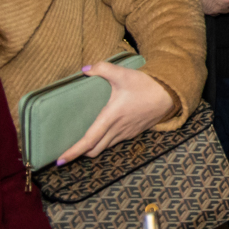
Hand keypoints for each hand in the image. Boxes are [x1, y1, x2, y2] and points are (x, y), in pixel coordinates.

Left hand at [55, 62, 175, 164]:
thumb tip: (84, 69)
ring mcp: (126, 133)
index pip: (89, 140)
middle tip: (66, 154)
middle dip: (79, 154)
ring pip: (104, 147)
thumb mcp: (123, 73)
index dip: (73, 152)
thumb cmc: (145, 85)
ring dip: (92, 149)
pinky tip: (102, 135)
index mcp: (111, 117)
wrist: (169, 94)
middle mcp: (117, 129)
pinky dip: (104, 143)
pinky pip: (114, 142)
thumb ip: (103, 68)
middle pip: (94, 150)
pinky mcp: (133, 132)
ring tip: (81, 146)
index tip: (60, 160)